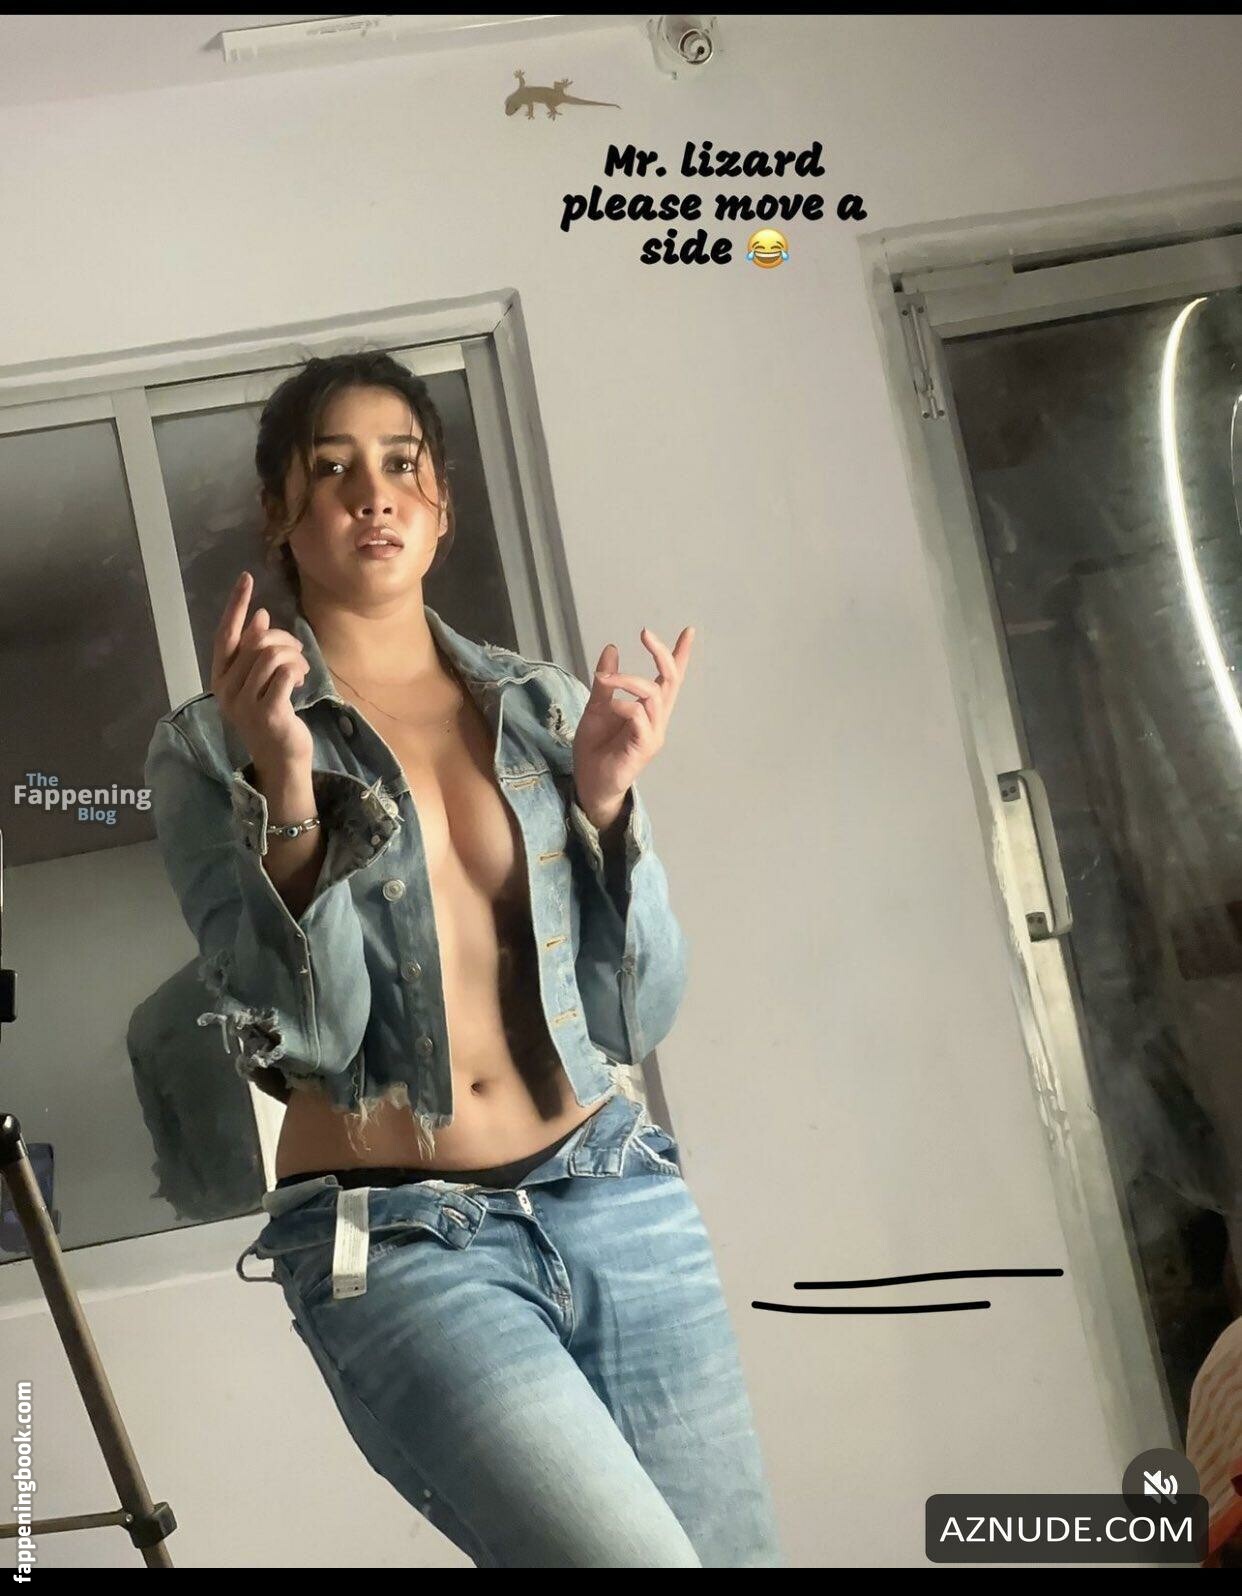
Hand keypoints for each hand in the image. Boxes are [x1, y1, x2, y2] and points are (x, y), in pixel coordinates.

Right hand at [211, 571, 312, 768]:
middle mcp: (225, 690)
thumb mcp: (259, 680)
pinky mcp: (267, 713)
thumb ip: (255, 652)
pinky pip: (284, 674)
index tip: (246, 578)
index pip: (225, 634)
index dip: (235, 605)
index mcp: (220, 678)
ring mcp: (244, 703)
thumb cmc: (272, 715)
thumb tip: (259, 615)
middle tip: (299, 652)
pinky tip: (300, 682)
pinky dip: (297, 670)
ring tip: (302, 669)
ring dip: (294, 656)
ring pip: (271, 655)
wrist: (281, 758)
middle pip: (256, 642)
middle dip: (284, 640)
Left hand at [572, 625, 694, 815]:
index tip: (689, 631)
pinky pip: (640, 717)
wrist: (590, 783)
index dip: (680, 655)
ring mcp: (653, 733)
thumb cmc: (596, 748)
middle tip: (645, 633)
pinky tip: (610, 705)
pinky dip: (624, 704)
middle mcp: (657, 719)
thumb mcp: (597, 707)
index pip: (670, 678)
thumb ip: (605, 682)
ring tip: (606, 678)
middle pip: (671, 680)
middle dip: (662, 654)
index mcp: (648, 709)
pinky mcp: (644, 747)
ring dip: (629, 680)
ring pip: (653, 695)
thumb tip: (612, 648)